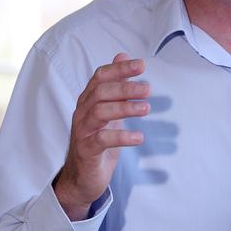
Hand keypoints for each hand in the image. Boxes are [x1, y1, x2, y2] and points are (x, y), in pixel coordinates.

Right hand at [53, 53, 149, 220]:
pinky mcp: (86, 150)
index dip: (120, 68)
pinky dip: (121, 137)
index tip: (142, 65)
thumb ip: (116, 83)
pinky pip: (101, 139)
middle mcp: (83, 111)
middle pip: (101, 92)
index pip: (100, 76)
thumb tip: (122, 54)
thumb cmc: (98, 138)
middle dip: (125, 88)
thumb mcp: (110, 108)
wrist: (82, 176)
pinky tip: (139, 138)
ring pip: (100, 112)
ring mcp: (82, 131)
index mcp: (89, 99)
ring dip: (125, 108)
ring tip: (146, 108)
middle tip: (148, 89)